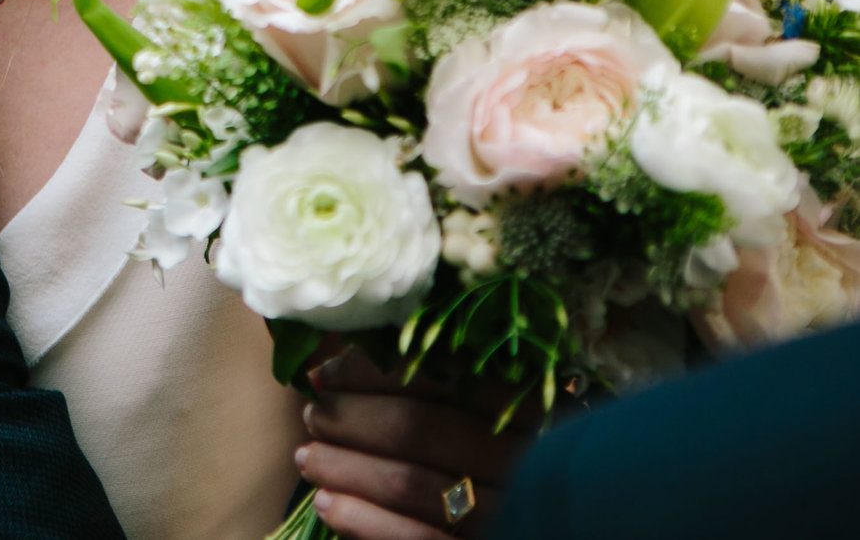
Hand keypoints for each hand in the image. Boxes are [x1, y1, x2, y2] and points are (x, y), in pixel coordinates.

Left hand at [298, 348, 530, 538]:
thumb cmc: (531, 463)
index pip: (439, 375)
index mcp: (536, 407)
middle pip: (418, 427)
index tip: (324, 374)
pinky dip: (365, 522)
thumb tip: (347, 358)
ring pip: (411, 484)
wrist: (573, 524)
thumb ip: (454, 382)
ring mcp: (513, 512)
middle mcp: (529, 458)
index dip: (370, 372)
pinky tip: (329, 506)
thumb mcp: (515, 414)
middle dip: (351, 419)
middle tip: (313, 416)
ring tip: (308, 458)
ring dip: (346, 468)